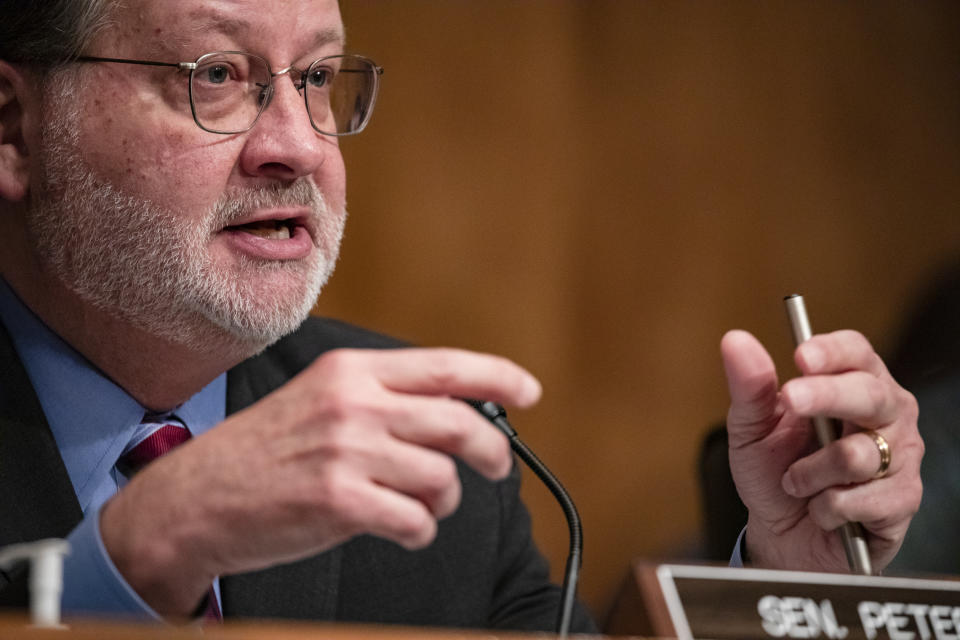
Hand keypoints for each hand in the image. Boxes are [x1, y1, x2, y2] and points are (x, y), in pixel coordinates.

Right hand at [100, 347, 540, 615]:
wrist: (194, 499)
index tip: (528, 391)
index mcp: (350, 371)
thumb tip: (453, 413)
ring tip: (422, 505)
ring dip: (443, 500)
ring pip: (441, 478)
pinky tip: (401, 527)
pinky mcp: (340, 501)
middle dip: (492, 450)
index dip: (498, 377)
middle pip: (457, 422)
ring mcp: (348, 452)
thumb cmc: (261, 451)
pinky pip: (416, 520)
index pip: (445, 367)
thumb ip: (380, 399)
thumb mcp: (318, 399)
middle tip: (496, 468)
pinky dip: (419, 530)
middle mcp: (353, 404)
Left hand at [721, 329, 922, 572]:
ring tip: (795, 482)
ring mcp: (900, 457)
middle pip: (871, 394)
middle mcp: (885, 415)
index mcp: (851, 383)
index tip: (801, 356)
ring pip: (859, 454)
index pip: (856, 352)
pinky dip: (828, 507)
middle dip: (827, 396)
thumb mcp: (750, 429)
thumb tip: (735, 341)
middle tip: (791, 401)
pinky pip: (865, 499)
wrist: (783, 534)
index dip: (833, 351)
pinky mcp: (903, 500)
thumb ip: (749, 387)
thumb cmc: (773, 473)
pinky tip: (821, 509)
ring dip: (810, 472)